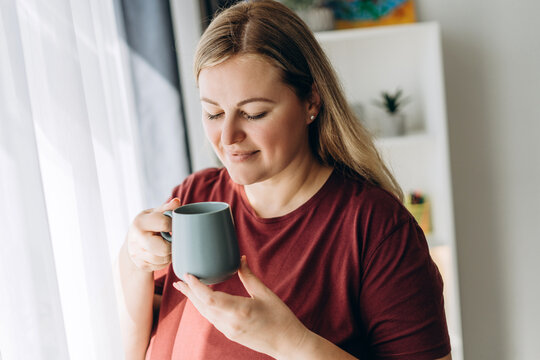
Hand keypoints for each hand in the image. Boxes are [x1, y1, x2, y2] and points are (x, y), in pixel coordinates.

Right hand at [125, 198, 179, 271]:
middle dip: (171, 245)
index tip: (174, 225)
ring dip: (170, 253)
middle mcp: (136, 239)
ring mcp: (137, 254)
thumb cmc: (148, 223)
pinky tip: (163, 253)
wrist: (133, 240)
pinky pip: (160, 266)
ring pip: (163, 259)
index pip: (164, 223)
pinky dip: (165, 261)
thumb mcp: (154, 213)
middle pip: (163, 248)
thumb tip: (177, 202)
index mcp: (140, 222)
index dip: (173, 224)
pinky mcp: (141, 264)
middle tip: (172, 239)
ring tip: (168, 245)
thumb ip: (166, 208)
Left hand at [173, 256, 309, 357]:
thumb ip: (248, 276)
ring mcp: (229, 330)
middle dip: (189, 292)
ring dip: (195, 300)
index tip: (188, 274)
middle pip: (202, 306)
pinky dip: (204, 307)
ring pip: (205, 313)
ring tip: (186, 288)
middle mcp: (230, 322)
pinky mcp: (230, 334)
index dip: (195, 286)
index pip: (209, 298)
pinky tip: (202, 300)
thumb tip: (239, 259)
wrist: (287, 344)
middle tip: (179, 279)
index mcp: (240, 310)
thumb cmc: (281, 318)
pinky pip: (212, 318)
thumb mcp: (265, 293)